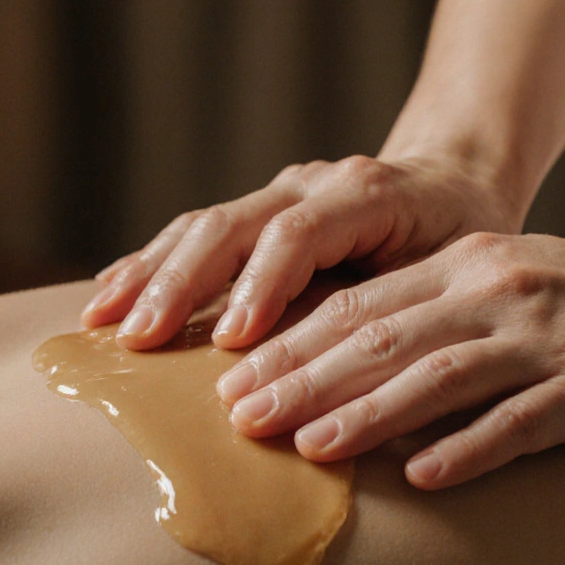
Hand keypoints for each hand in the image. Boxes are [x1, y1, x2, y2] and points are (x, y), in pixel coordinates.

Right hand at [82, 154, 520, 349]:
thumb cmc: (461, 238)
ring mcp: (279, 194)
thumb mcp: (455, 269)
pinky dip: (151, 262)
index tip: (232, 341)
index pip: (300, 234)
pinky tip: (111, 292)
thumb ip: (406, 305)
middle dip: (181, 283)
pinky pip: (194, 231)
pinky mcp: (256, 212)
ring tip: (104, 320)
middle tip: (141, 338)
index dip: (261, 285)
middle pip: (233, 225)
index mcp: (367, 193)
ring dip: (150, 273)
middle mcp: (313, 184)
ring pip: (202, 225)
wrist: (454, 182)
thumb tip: (360, 382)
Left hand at [217, 221, 564, 488]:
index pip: (362, 306)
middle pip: (380, 339)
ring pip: (435, 376)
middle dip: (300, 379)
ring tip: (304, 447)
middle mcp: (497, 294)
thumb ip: (446, 311)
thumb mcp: (516, 281)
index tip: (231, 378)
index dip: (291, 343)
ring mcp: (545, 340)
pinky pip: (520, 422)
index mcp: (472, 266)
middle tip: (237, 417)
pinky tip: (423, 478)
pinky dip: (468, 448)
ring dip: (363, 412)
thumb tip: (364, 361)